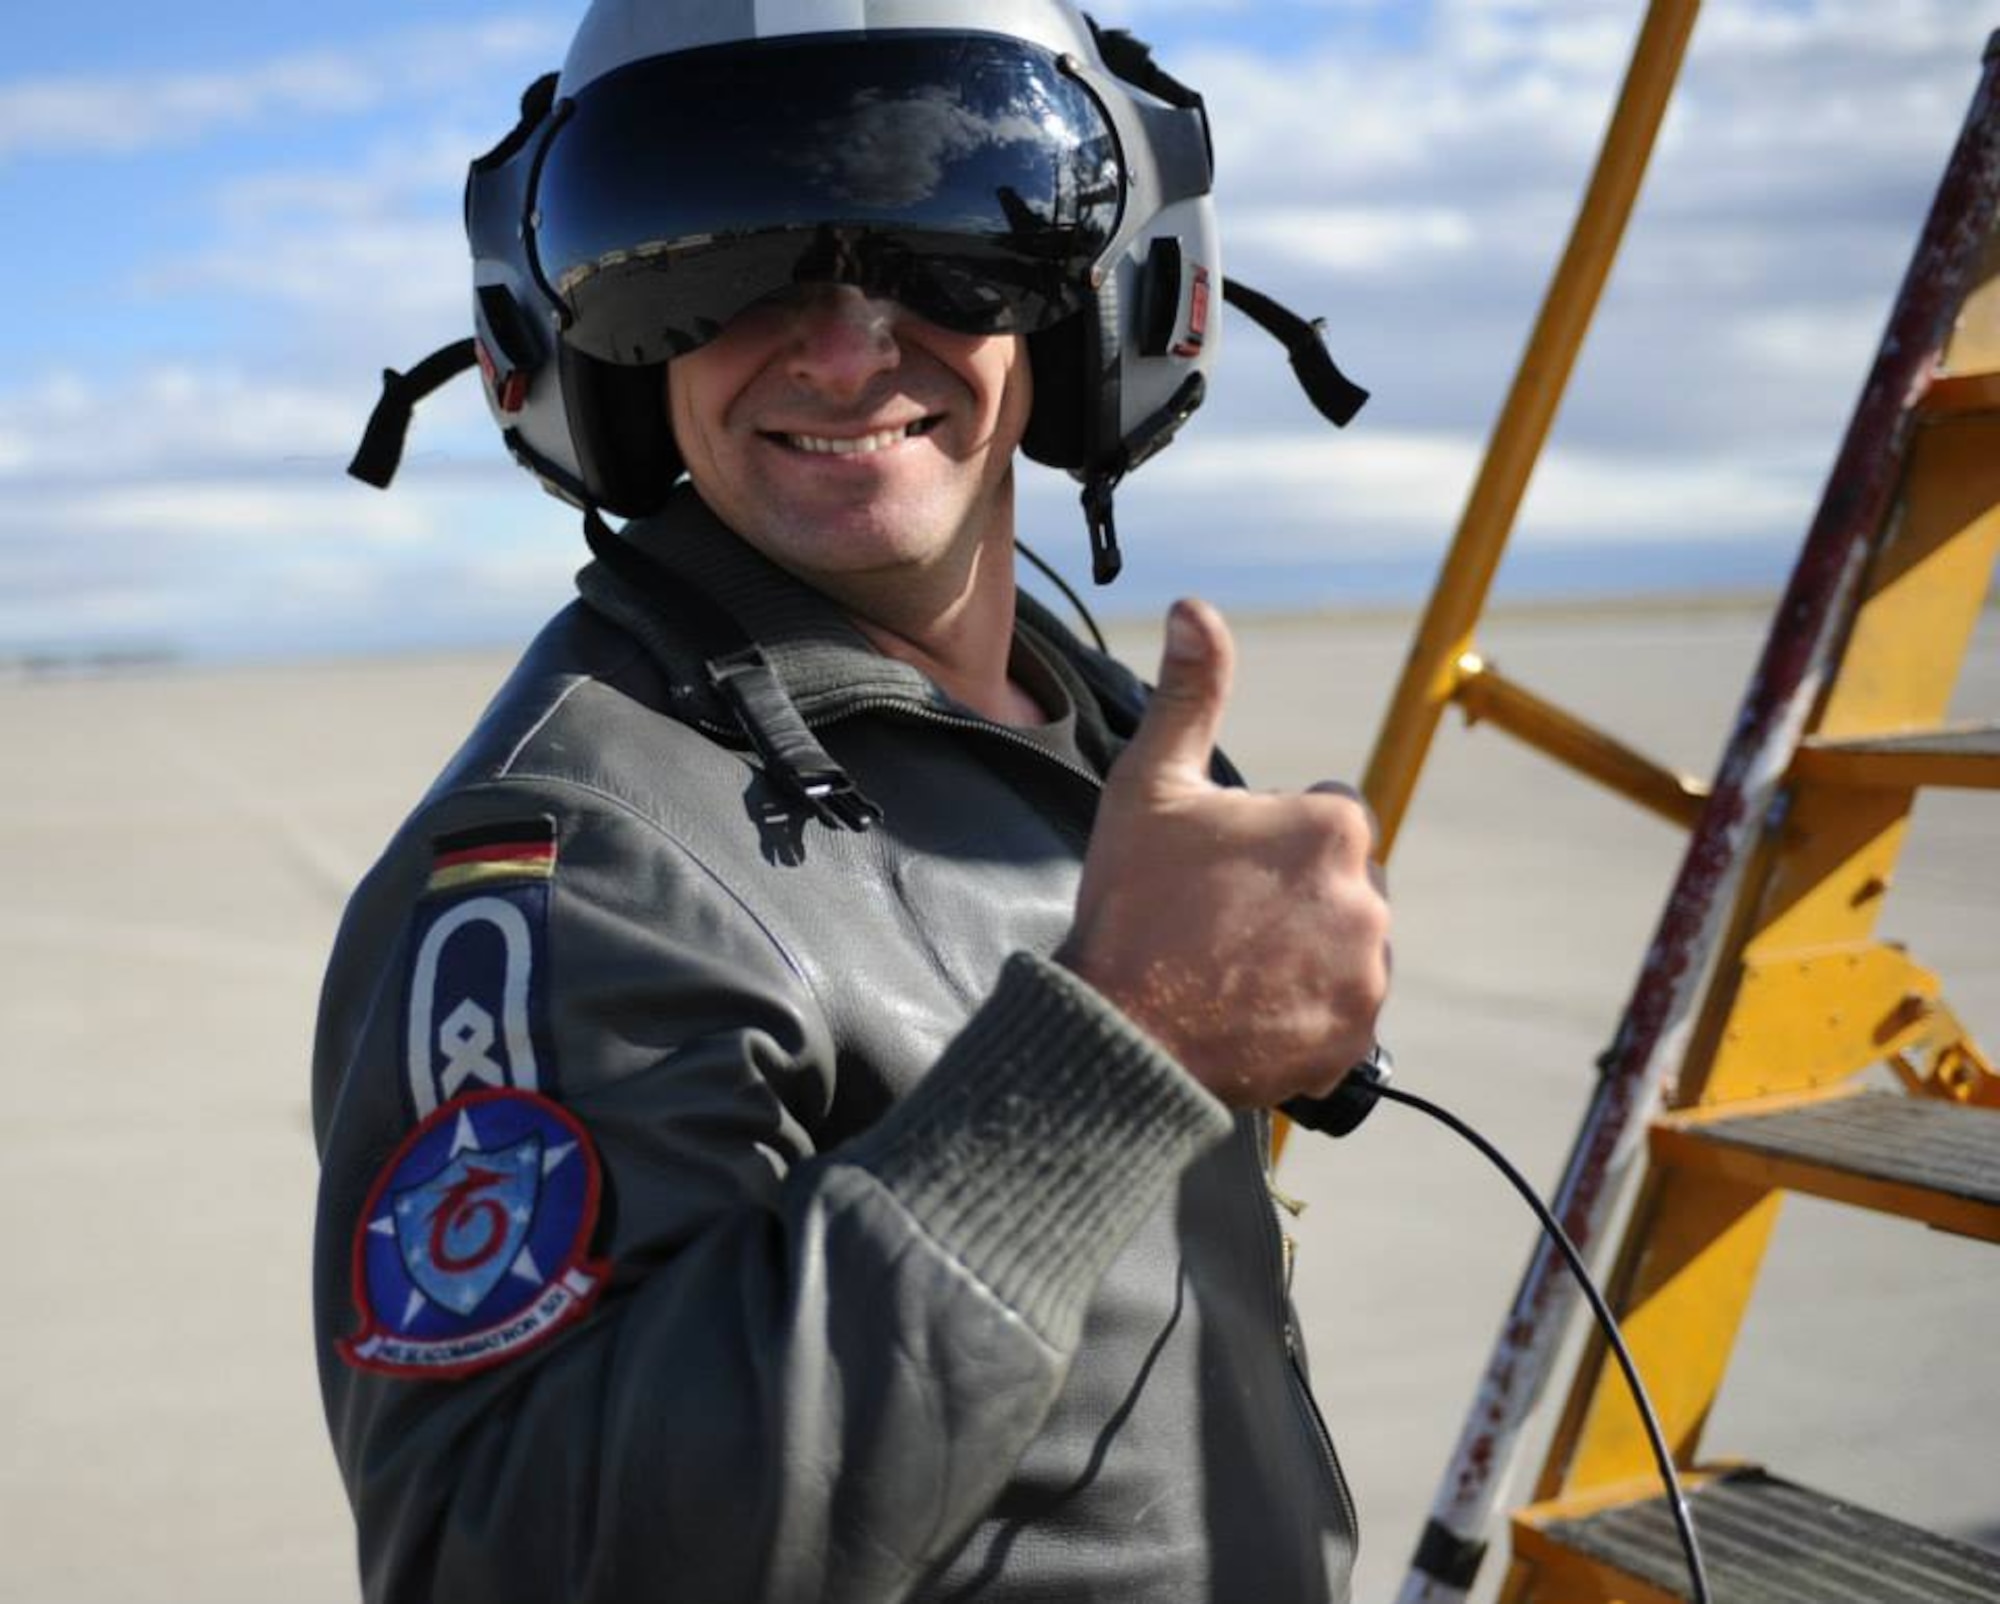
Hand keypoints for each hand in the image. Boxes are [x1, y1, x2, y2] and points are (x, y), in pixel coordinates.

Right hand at [1058, 598, 1389, 1107]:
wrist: (1119, 1033)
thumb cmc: (1132, 904)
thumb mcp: (1149, 786)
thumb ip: (1190, 695)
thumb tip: (1196, 608)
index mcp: (1331, 826)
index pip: (1328, 813)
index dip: (1271, 836)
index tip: (1221, 869)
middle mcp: (1368, 896)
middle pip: (1342, 881)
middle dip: (1296, 894)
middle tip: (1220, 923)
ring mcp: (1367, 971)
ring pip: (1345, 943)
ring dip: (1306, 951)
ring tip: (1229, 970)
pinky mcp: (1356, 1034)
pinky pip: (1341, 1008)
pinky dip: (1306, 1009)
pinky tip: (1245, 1009)